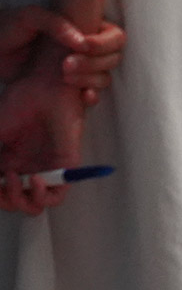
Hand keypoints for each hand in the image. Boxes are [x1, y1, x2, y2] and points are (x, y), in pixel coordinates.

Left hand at [0, 7, 122, 95]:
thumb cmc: (9, 28)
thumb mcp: (30, 17)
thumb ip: (57, 23)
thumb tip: (80, 41)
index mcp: (86, 28)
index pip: (115, 38)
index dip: (104, 44)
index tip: (83, 46)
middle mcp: (87, 50)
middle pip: (113, 59)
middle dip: (95, 63)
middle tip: (66, 65)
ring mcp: (79, 69)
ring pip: (104, 77)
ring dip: (91, 79)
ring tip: (64, 78)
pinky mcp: (67, 88)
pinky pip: (90, 94)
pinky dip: (90, 97)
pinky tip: (81, 97)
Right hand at [0, 53, 84, 214]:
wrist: (42, 84)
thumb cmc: (18, 103)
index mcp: (9, 163)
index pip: (0, 194)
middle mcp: (28, 169)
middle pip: (16, 204)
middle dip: (4, 201)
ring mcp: (46, 168)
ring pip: (36, 205)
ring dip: (20, 202)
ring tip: (13, 180)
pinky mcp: (66, 164)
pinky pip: (58, 195)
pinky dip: (42, 196)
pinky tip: (34, 179)